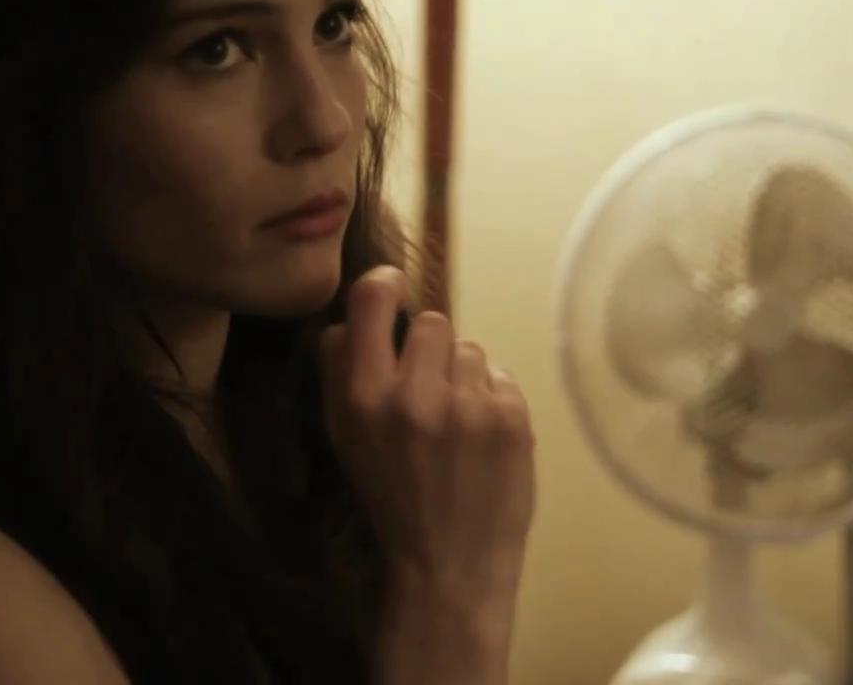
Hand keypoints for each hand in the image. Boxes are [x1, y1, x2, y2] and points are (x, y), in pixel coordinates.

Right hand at [319, 266, 536, 608]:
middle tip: (427, 392)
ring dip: (462, 377)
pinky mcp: (512, 419)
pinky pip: (500, 375)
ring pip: (470, 349)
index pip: (370, 299)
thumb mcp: (342, 441)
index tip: (391, 288)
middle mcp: (414, 395)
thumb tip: (348, 319)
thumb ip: (340, 374)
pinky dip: (491, 400)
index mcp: (361, 398)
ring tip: (455, 425)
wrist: (447, 567)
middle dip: (429, 350)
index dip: (383, 285)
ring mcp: (468, 406)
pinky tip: (480, 439)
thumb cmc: (389, 501)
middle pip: (431, 321)